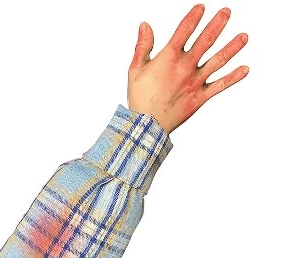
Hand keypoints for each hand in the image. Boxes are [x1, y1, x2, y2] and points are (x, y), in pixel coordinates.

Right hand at [127, 4, 248, 133]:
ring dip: (232, 47)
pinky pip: (220, 85)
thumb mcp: (135, 69)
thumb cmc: (140, 98)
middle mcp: (185, 67)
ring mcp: (195, 82)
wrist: (148, 123)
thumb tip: (145, 26)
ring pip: (218, 60)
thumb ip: (143, 46)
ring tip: (244, 37)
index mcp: (168, 58)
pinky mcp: (200, 97)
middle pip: (206, 40)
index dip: (194, 17)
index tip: (201, 8)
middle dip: (218, 24)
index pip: (184, 30)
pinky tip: (244, 69)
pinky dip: (234, 77)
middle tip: (226, 13)